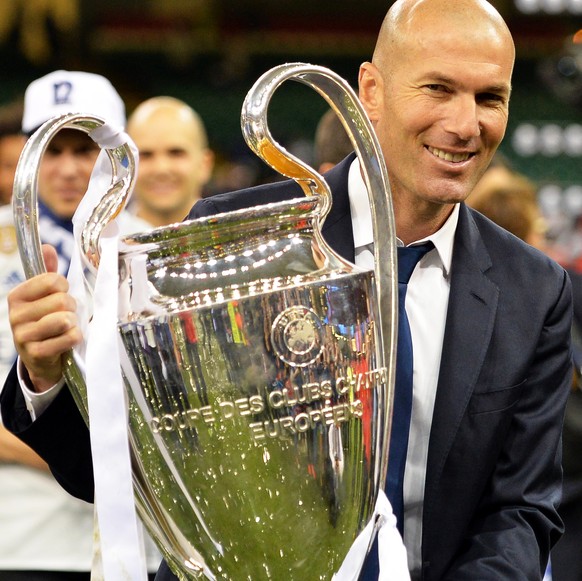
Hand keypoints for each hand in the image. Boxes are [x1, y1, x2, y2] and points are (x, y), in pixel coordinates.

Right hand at [8, 244, 81, 392]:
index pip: (54, 280)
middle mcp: (15, 315)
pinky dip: (75, 338)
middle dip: (71, 308)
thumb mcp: (44, 296)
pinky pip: (70, 337)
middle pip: (63, 301)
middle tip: (65, 316)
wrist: (40, 359)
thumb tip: (47, 247)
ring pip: (66, 319)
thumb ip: (48, 273)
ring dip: (74, 324)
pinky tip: (65, 341)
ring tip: (65, 328)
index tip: (59, 296)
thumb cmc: (46, 321)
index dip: (64, 288)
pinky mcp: (36, 354)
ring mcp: (24, 336)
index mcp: (17, 295)